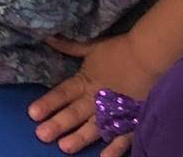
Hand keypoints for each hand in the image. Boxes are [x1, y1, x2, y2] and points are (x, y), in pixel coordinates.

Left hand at [29, 33, 162, 156]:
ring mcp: (113, 111)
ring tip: (64, 147)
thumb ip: (69, 47)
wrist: (149, 55)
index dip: (48, 103)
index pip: (62, 93)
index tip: (32, 113)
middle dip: (58, 124)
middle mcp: (96, 98)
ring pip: (94, 127)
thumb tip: (48, 37)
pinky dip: (114, 148)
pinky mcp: (131, 119)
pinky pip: (122, 136)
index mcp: (85, 81)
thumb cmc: (119, 50)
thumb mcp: (91, 47)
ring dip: (79, 138)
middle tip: (42, 135)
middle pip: (74, 113)